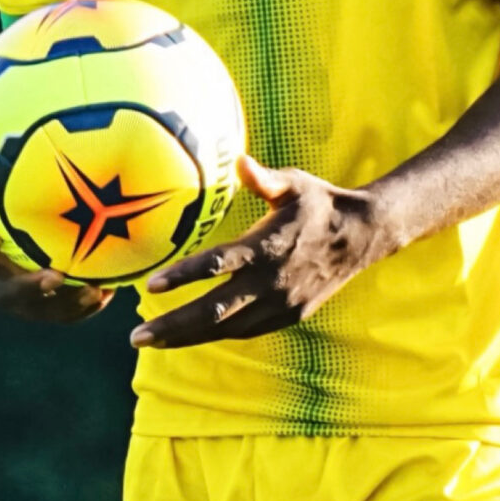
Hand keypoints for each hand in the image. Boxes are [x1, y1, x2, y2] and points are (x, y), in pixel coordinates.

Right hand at [0, 139, 109, 324]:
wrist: (2, 259)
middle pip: (10, 294)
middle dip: (32, 288)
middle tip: (54, 276)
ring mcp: (21, 304)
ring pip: (43, 310)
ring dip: (67, 303)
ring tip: (91, 290)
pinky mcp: (45, 310)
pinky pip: (66, 313)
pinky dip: (84, 307)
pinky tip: (106, 292)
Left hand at [132, 157, 400, 349]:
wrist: (363, 237)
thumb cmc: (320, 203)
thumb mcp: (294, 183)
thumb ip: (263, 178)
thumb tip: (238, 160)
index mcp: (268, 246)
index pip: (219, 265)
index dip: (184, 276)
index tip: (150, 286)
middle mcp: (272, 282)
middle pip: (214, 311)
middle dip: (174, 326)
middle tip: (137, 336)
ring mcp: (281, 304)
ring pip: (227, 329)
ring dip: (189, 337)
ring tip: (153, 340)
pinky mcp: (290, 316)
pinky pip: (246, 330)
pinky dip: (217, 334)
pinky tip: (191, 336)